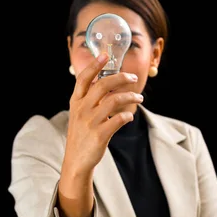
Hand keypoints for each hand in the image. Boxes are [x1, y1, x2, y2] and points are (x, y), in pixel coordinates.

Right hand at [64, 53, 143, 174]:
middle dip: (121, 78)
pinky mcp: (100, 135)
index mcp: (76, 102)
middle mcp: (82, 109)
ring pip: (114, 101)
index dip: (94, 65)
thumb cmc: (81, 134)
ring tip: (139, 97)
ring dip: (130, 96)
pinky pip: (118, 120)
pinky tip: (130, 116)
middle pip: (102, 85)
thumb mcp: (78, 114)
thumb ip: (88, 98)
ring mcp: (90, 122)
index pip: (84, 79)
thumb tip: (103, 81)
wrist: (76, 160)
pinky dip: (127, 115)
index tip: (105, 55)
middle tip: (133, 77)